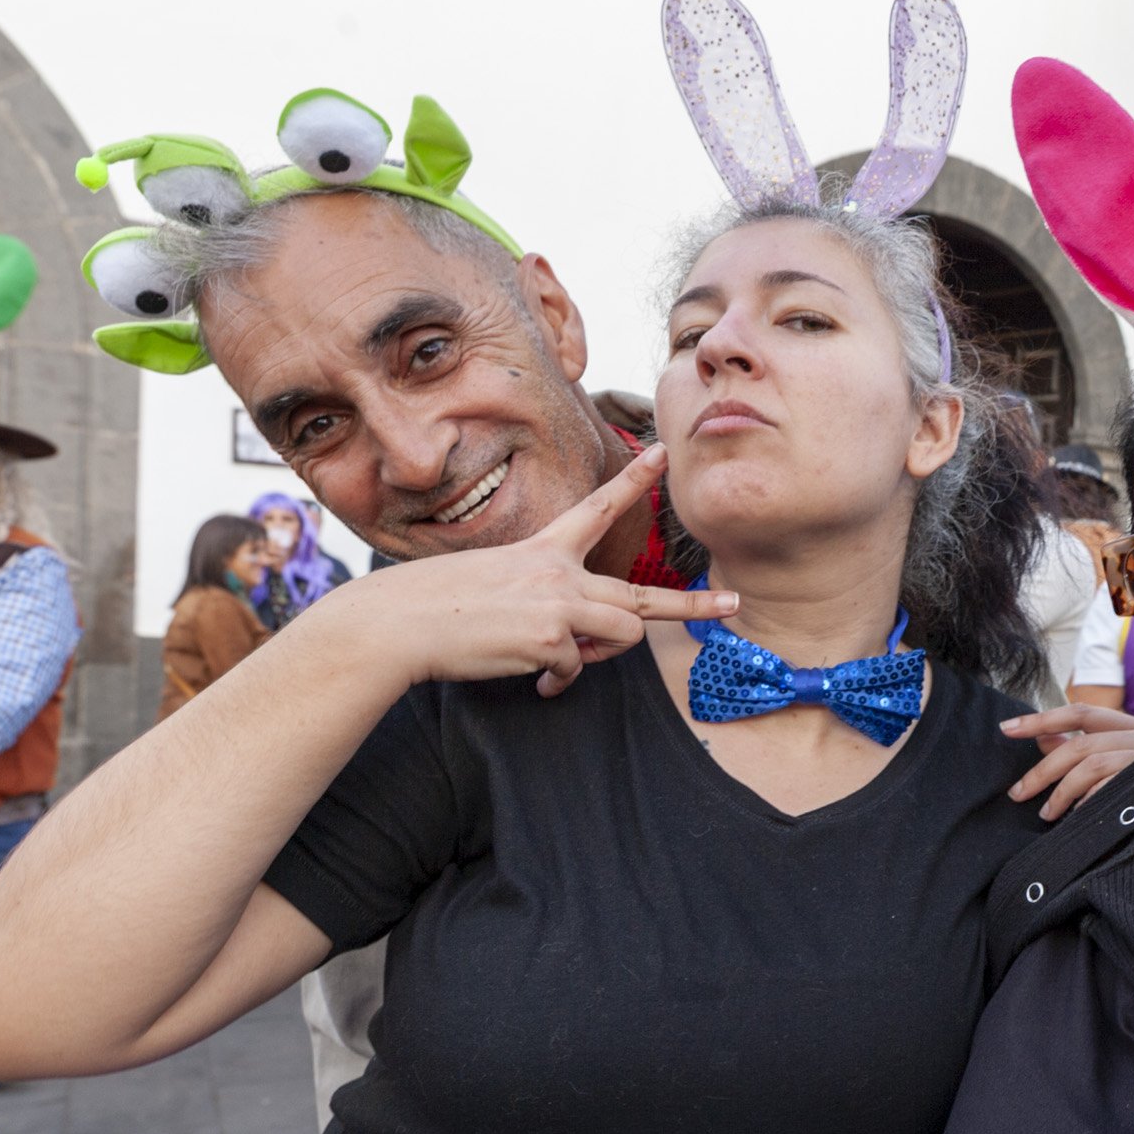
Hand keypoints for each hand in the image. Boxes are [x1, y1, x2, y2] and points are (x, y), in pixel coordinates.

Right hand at [339, 444, 735, 698]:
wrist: (399, 623)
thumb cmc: (436, 605)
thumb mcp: (497, 586)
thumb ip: (546, 603)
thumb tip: (574, 644)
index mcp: (544, 550)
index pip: (599, 508)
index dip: (635, 480)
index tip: (665, 454)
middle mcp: (559, 572)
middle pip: (642, 594)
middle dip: (693, 605)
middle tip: (734, 604)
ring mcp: (560, 604)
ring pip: (623, 635)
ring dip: (600, 655)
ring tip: (558, 659)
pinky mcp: (552, 638)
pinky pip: (577, 669)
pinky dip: (557, 680)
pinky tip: (530, 677)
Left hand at [1002, 704, 1133, 819]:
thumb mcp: (1119, 759)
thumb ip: (1081, 747)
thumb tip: (1041, 738)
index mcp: (1131, 726)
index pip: (1079, 713)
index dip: (1041, 720)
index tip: (1006, 729)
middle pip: (1080, 745)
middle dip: (1043, 771)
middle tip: (1018, 793)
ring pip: (1092, 765)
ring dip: (1062, 792)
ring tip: (1046, 814)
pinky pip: (1110, 789)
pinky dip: (1088, 802)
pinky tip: (1077, 817)